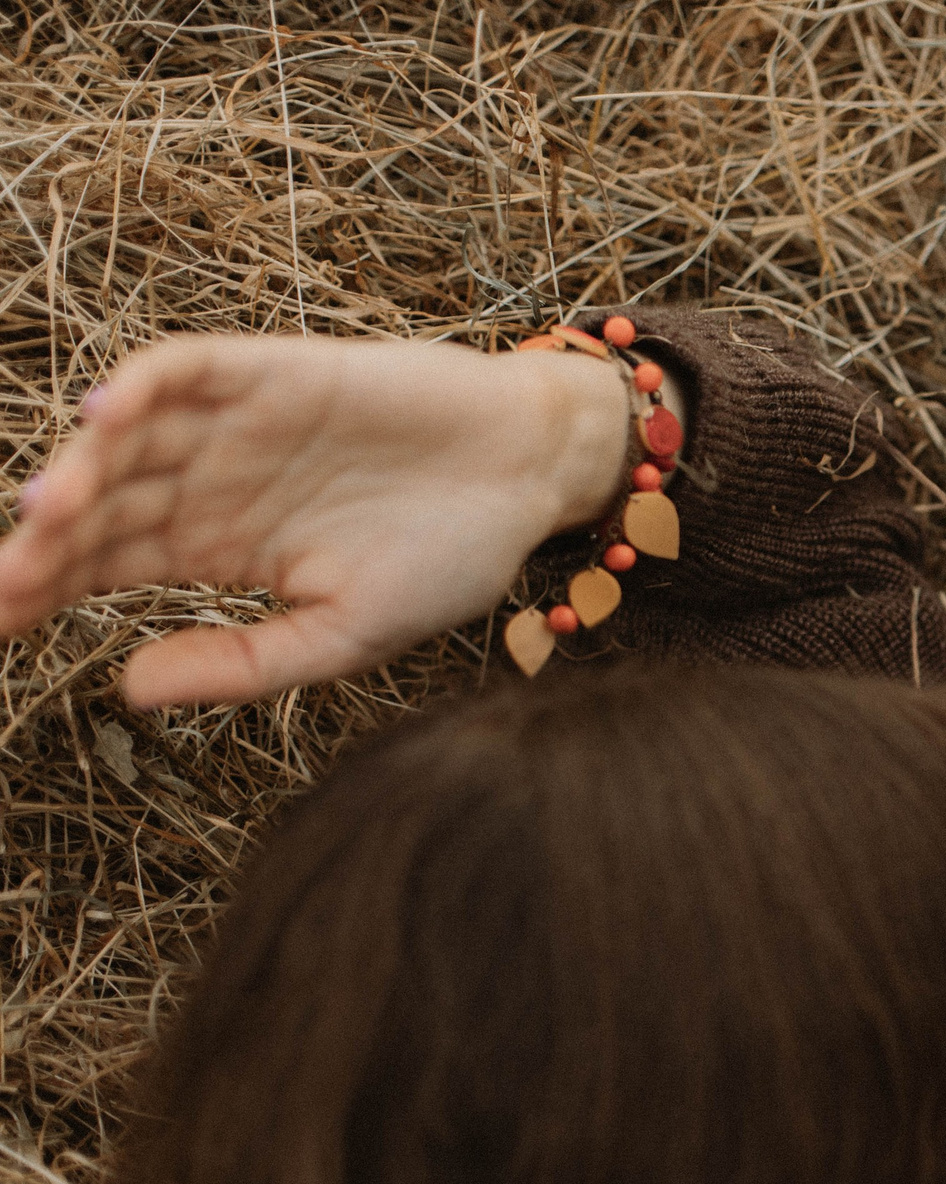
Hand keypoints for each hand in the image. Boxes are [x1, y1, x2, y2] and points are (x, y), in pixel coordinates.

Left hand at [0, 335, 631, 706]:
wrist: (531, 475)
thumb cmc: (450, 557)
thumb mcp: (346, 637)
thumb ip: (244, 664)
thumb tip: (125, 689)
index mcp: (219, 545)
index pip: (104, 564)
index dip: (43, 592)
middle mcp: (210, 480)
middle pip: (98, 505)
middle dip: (43, 543)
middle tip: (6, 580)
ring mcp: (235, 424)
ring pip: (126, 439)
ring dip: (79, 469)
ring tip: (45, 511)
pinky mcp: (271, 372)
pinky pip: (185, 369)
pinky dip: (140, 385)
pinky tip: (104, 415)